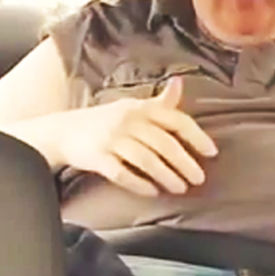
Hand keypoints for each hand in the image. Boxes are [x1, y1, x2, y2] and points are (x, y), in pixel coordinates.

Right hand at [27, 76, 217, 196]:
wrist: (63, 132)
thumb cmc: (105, 120)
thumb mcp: (131, 106)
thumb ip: (159, 102)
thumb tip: (179, 83)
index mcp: (140, 108)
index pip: (175, 119)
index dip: (196, 136)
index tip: (211, 152)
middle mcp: (128, 121)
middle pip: (164, 144)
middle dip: (184, 163)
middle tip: (198, 179)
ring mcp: (112, 139)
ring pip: (146, 160)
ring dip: (166, 176)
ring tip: (180, 188)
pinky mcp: (98, 158)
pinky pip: (123, 173)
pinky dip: (140, 184)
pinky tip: (153, 192)